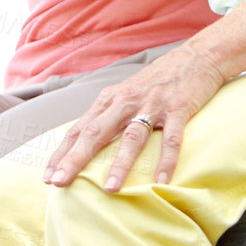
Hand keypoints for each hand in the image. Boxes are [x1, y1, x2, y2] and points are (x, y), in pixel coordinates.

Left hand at [43, 44, 227, 190]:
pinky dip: (166, 160)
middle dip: (75, 159)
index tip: (48, 177)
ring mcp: (152, 105)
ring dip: (119, 164)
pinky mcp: (178, 108)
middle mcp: (126, 102)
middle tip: (60, 183)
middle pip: (95, 133)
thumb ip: (110, 115)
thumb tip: (88, 144)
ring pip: (131, 138)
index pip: (79, 129)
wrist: (196, 56)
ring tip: (110, 189)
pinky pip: (171, 138)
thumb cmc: (159, 80)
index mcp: (110, 100)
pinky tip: (161, 181)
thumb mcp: (127, 93)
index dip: (62, 153)